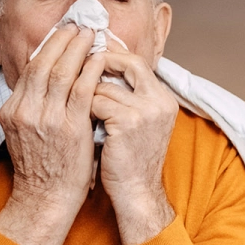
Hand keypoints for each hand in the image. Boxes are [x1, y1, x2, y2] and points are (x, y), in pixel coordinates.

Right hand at [0, 25, 104, 244]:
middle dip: (62, 40)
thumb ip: (35, 107)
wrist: (45, 199)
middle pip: (43, 64)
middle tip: (78, 24)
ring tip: (91, 34)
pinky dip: (90, 71)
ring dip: (77, 49)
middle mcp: (25, 111)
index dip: (48, 47)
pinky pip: (81, 91)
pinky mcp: (68, 128)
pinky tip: (100, 59)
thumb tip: (51, 81)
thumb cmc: (43, 168)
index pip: (31, 69)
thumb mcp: (28, 132)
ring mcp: (45, 119)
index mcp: (13, 110)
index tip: (63, 33)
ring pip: (60, 72)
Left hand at [93, 50, 179, 244]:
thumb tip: (102, 66)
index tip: (92, 51)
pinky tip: (82, 125)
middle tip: (80, 64)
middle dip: (101, 61)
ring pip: (103, 85)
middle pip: (128, 63)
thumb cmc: (129, 160)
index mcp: (164, 99)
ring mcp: (146, 110)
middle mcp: (159, 101)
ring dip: (86, 96)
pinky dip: (85, 111)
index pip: (137, 62)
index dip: (113, 55)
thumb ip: (128, 96)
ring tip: (81, 111)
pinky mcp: (128, 121)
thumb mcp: (138, 123)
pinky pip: (95, 102)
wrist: (136, 193)